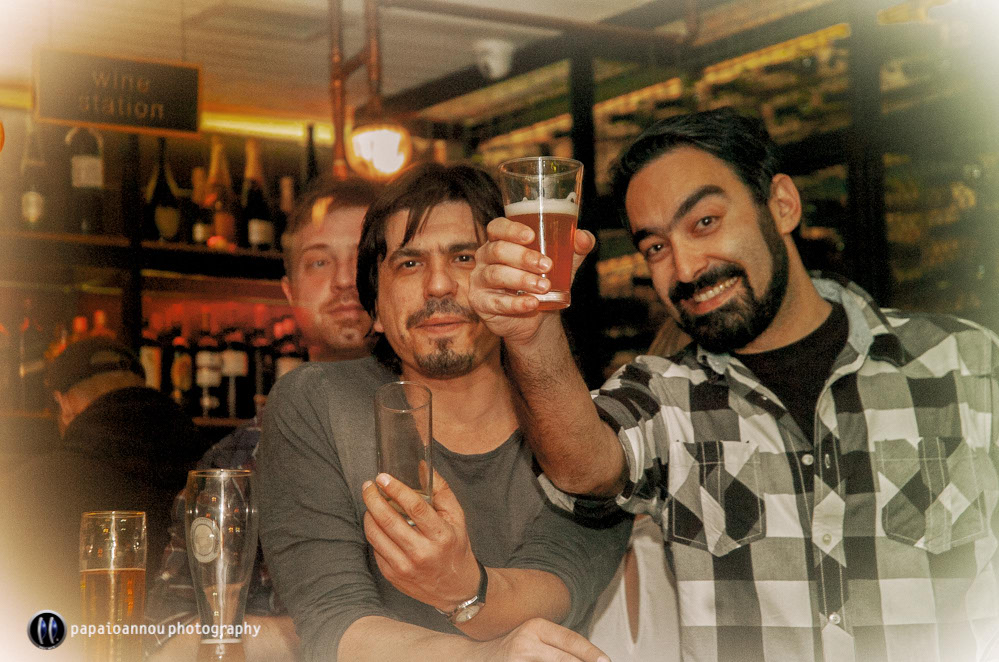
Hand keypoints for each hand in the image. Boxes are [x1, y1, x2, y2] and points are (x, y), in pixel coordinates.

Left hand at [362, 471, 480, 611]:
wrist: (455, 588)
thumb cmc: (455, 547)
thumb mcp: (457, 517)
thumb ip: (441, 490)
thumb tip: (422, 466)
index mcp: (441, 535)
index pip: (415, 507)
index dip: (396, 489)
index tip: (383, 477)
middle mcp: (422, 553)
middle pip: (389, 520)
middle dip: (373, 498)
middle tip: (368, 486)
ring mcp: (405, 566)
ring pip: (376, 534)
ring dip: (368, 514)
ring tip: (370, 503)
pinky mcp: (393, 576)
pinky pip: (375, 549)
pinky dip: (373, 532)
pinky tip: (377, 523)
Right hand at [469, 217, 595, 345]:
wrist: (537, 316)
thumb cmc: (544, 278)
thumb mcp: (563, 262)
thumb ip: (575, 248)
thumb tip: (584, 238)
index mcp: (500, 240)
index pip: (497, 227)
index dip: (511, 229)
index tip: (532, 236)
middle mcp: (485, 257)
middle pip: (497, 250)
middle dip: (523, 257)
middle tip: (547, 265)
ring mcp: (479, 280)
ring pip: (496, 274)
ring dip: (522, 279)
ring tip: (545, 286)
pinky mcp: (480, 302)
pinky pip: (496, 302)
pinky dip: (516, 303)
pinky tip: (532, 303)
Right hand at [471, 618, 609, 661]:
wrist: (473, 658)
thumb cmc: (509, 651)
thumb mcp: (532, 638)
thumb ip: (555, 644)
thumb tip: (589, 656)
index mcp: (536, 626)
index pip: (572, 640)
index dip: (591, 653)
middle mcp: (527, 640)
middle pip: (566, 658)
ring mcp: (519, 658)